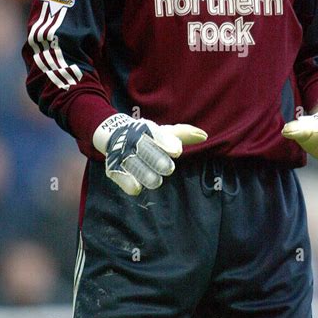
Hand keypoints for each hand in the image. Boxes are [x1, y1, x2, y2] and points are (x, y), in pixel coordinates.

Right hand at [93, 113, 207, 194]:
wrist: (114, 134)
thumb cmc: (148, 136)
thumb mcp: (164, 132)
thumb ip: (184, 134)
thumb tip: (204, 136)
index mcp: (147, 129)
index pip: (156, 133)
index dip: (166, 142)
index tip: (177, 151)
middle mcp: (133, 139)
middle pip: (144, 148)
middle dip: (155, 158)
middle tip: (169, 169)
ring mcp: (122, 154)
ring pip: (132, 163)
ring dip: (143, 172)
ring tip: (155, 181)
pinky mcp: (113, 168)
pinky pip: (118, 175)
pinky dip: (126, 182)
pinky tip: (136, 188)